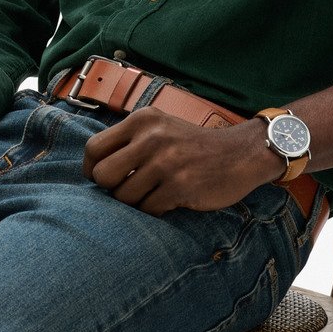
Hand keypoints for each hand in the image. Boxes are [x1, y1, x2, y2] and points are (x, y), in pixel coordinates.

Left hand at [82, 106, 281, 216]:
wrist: (240, 153)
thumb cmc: (192, 145)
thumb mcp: (160, 127)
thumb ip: (129, 140)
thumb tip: (92, 168)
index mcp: (142, 120)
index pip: (93, 148)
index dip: (92, 169)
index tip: (102, 179)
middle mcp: (151, 137)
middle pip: (102, 176)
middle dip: (112, 189)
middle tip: (129, 189)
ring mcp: (166, 162)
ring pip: (124, 198)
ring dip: (136, 203)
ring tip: (154, 193)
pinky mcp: (180, 186)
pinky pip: (148, 210)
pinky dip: (155, 211)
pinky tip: (169, 201)